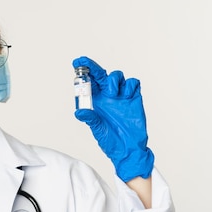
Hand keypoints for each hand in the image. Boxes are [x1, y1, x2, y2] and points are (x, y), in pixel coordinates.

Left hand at [73, 56, 153, 181]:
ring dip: (113, 81)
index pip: (89, 82)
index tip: (77, 62)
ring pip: (117, 76)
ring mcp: (121, 96)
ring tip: (112, 94)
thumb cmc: (111, 141)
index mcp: (96, 101)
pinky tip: (126, 96)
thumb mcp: (98, 129)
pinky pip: (133, 83)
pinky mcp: (134, 98)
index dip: (83, 71)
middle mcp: (108, 96)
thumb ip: (90, 118)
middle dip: (93, 67)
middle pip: (101, 75)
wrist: (129, 148)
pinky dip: (129, 86)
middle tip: (85, 64)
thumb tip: (79, 111)